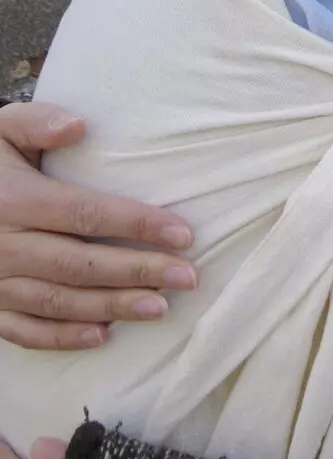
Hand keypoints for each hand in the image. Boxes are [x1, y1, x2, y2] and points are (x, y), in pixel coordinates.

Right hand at [0, 100, 198, 349]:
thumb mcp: (0, 128)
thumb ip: (38, 121)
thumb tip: (79, 126)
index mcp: (13, 199)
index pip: (85, 214)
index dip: (136, 225)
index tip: (183, 234)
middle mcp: (1, 245)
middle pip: (80, 263)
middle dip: (138, 272)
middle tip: (188, 278)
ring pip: (58, 301)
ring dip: (112, 307)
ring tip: (161, 307)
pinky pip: (23, 330)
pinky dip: (62, 338)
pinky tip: (103, 336)